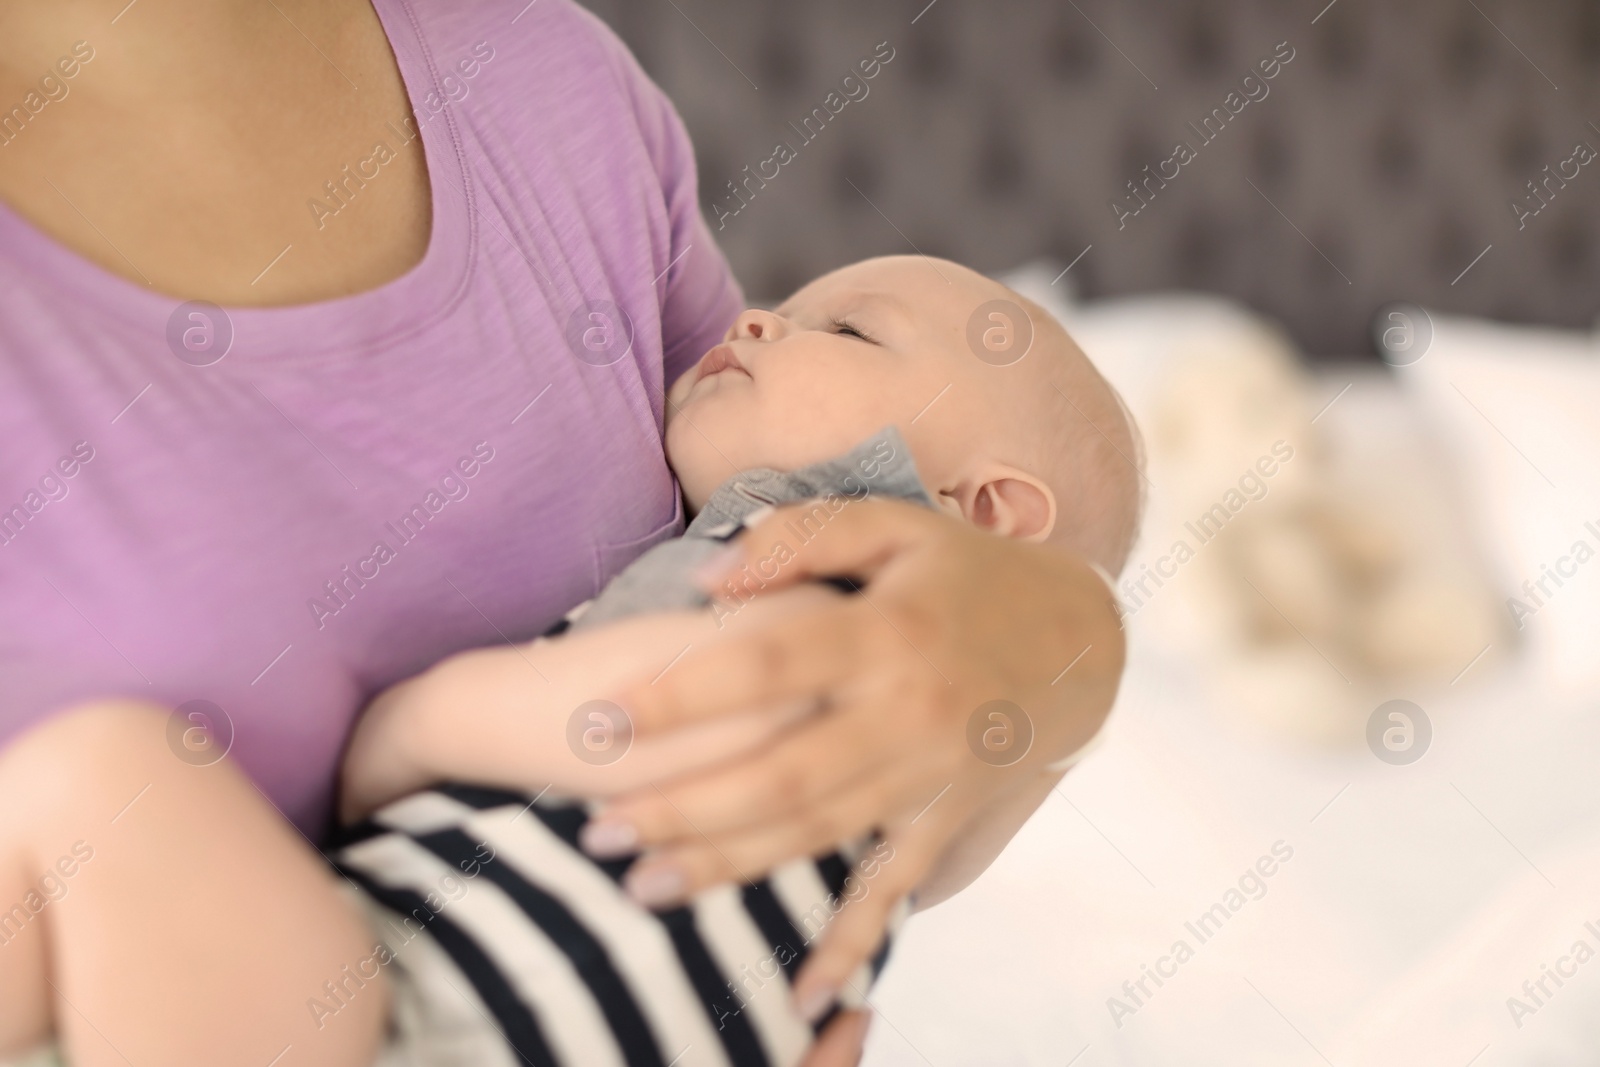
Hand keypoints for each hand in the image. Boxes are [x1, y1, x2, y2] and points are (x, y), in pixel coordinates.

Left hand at [585, 498, 1124, 1019]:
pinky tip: (801, 988)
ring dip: (730, 867)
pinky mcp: (951, 820)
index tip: (595, 720)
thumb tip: (711, 580)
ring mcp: (933, 775)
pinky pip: (894, 888)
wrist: (1082, 641)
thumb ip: (803, 538)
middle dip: (684, 807)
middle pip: (783, 772)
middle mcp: (909, 711)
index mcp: (886, 632)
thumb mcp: (897, 526)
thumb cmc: (967, 574)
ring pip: (819, 834)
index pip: (766, 664)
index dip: (680, 695)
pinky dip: (851, 942)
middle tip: (598, 831)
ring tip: (643, 887)